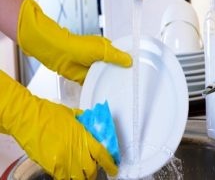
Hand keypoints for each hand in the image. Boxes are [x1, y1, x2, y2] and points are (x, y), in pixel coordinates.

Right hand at [0, 70, 117, 178]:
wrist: (28, 118)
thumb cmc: (49, 113)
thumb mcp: (72, 115)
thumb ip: (83, 122)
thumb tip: (90, 125)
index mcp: (83, 136)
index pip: (101, 154)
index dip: (109, 164)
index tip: (113, 169)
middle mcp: (76, 151)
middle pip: (91, 169)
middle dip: (94, 172)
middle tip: (93, 170)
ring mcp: (64, 160)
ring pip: (78, 177)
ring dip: (81, 176)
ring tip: (81, 174)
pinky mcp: (52, 166)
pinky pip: (63, 178)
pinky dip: (67, 177)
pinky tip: (67, 173)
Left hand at [17, 0, 131, 84]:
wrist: (59, 54)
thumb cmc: (78, 47)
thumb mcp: (102, 50)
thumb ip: (116, 56)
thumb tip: (129, 61)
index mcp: (106, 48)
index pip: (120, 56)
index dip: (127, 62)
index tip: (135, 70)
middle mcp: (101, 58)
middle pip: (114, 68)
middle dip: (120, 74)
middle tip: (130, 83)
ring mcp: (94, 68)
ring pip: (105, 76)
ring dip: (109, 81)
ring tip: (121, 90)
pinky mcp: (86, 77)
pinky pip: (95, 84)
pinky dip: (99, 87)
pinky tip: (107, 92)